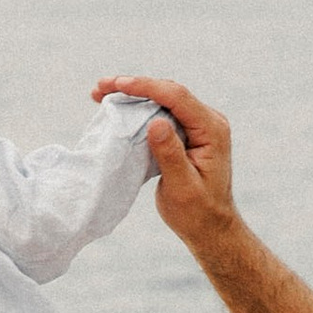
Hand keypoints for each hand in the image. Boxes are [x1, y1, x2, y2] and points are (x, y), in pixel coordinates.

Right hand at [94, 76, 234, 254]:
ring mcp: (198, 125)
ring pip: (163, 100)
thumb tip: (156, 122)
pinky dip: (138, 110)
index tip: (118, 85)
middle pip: (168, 92)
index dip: (146, 87)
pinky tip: (118, 109)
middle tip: (100, 87)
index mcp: (211, 130)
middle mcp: (208, 121)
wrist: (209, 227)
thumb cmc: (197, 212)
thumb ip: (170, 154)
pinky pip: (161, 113)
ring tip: (102, 94)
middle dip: (134, 86)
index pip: (177, 98)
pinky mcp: (186, 133)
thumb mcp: (182, 187)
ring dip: (133, 96)